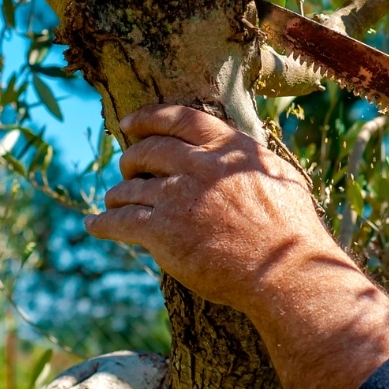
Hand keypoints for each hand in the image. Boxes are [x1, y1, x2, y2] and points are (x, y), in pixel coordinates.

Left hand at [84, 104, 337, 312]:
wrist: (286, 271)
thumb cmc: (293, 230)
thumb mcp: (282, 177)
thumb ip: (252, 160)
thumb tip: (240, 152)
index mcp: (228, 148)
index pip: (179, 118)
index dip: (148, 117)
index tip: (129, 123)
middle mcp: (200, 165)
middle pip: (147, 150)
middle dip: (130, 158)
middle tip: (126, 167)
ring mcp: (178, 197)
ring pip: (129, 188)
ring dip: (117, 194)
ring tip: (113, 202)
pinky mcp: (162, 231)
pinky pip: (119, 222)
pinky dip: (103, 223)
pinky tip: (95, 225)